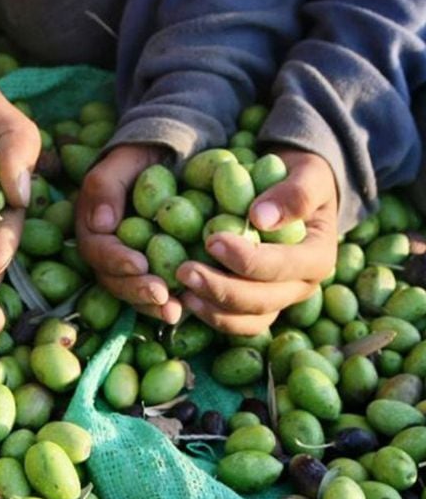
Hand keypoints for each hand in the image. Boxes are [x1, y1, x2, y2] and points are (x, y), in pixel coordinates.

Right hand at [76, 144, 183, 322]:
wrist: (163, 160)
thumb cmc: (139, 158)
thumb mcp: (121, 161)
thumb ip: (106, 186)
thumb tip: (101, 223)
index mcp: (92, 228)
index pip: (98, 250)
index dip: (116, 260)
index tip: (139, 264)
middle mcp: (106, 253)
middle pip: (113, 280)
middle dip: (136, 290)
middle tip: (161, 294)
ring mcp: (128, 266)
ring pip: (133, 293)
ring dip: (152, 305)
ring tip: (175, 311)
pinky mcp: (152, 271)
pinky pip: (156, 292)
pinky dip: (170, 302)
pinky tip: (188, 308)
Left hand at [176, 151, 337, 333]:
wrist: (290, 194)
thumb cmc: (299, 180)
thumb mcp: (307, 175)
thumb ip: (294, 194)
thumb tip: (260, 218)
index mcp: (317, 257)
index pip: (284, 267)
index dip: (248, 259)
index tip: (212, 240)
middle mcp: (301, 286)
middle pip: (263, 301)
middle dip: (222, 289)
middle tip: (184, 270)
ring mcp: (279, 300)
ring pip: (248, 321)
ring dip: (212, 309)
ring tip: (181, 289)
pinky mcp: (256, 308)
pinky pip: (235, 324)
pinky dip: (209, 316)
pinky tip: (184, 299)